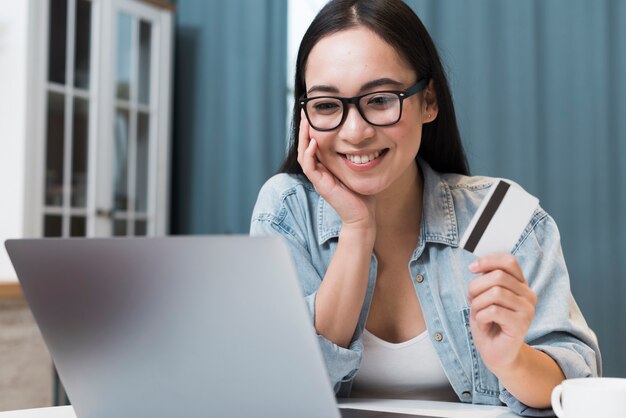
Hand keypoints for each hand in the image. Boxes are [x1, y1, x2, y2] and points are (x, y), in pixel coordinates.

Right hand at [297, 111, 375, 229]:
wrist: (362, 216)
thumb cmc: (363, 194)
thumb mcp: (360, 168)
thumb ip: (358, 154)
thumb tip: (366, 136)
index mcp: (326, 166)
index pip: (314, 144)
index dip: (312, 129)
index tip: (315, 112)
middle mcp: (319, 171)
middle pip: (305, 146)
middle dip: (305, 128)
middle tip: (305, 111)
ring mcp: (318, 178)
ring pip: (303, 154)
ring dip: (304, 138)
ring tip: (306, 122)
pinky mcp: (320, 185)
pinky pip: (309, 167)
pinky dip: (310, 154)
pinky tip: (314, 142)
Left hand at [467, 254, 536, 373]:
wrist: (496, 352)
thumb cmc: (489, 323)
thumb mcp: (484, 297)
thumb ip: (486, 281)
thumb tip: (477, 266)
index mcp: (520, 285)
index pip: (508, 261)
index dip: (488, 261)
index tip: (472, 269)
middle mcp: (528, 295)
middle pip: (498, 276)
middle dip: (476, 286)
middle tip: (472, 300)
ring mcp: (527, 310)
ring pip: (495, 293)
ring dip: (478, 303)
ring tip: (479, 314)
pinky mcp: (521, 324)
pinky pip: (493, 311)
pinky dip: (481, 316)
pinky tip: (484, 323)